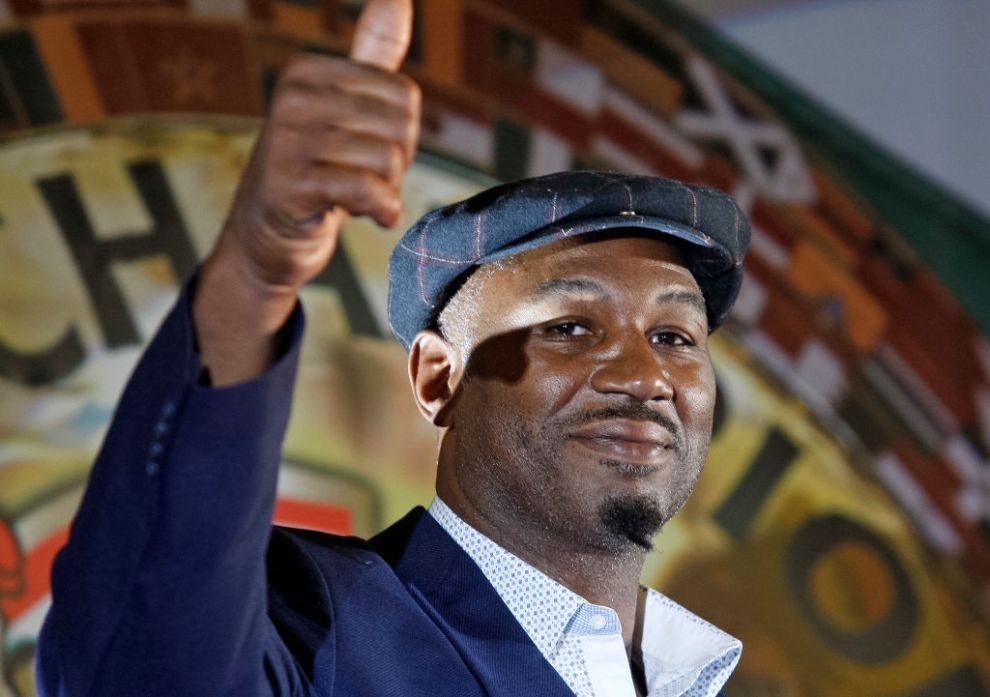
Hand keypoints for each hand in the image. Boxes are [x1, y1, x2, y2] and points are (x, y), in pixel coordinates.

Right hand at [194, 0, 418, 384]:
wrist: (268, 238)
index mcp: (307, 72)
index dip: (403, 135)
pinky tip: (372, 217)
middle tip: (366, 180)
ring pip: (386, 159)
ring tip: (359, 198)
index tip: (370, 152)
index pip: (404, 96)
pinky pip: (368, 190)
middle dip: (396, 165)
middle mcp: (292, 98)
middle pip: (399, 127)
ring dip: (387, 192)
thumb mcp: (343, 108)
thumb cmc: (316, 171)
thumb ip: (372, 56)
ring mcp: (286, 142)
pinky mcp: (290, 187)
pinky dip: (383, 211)